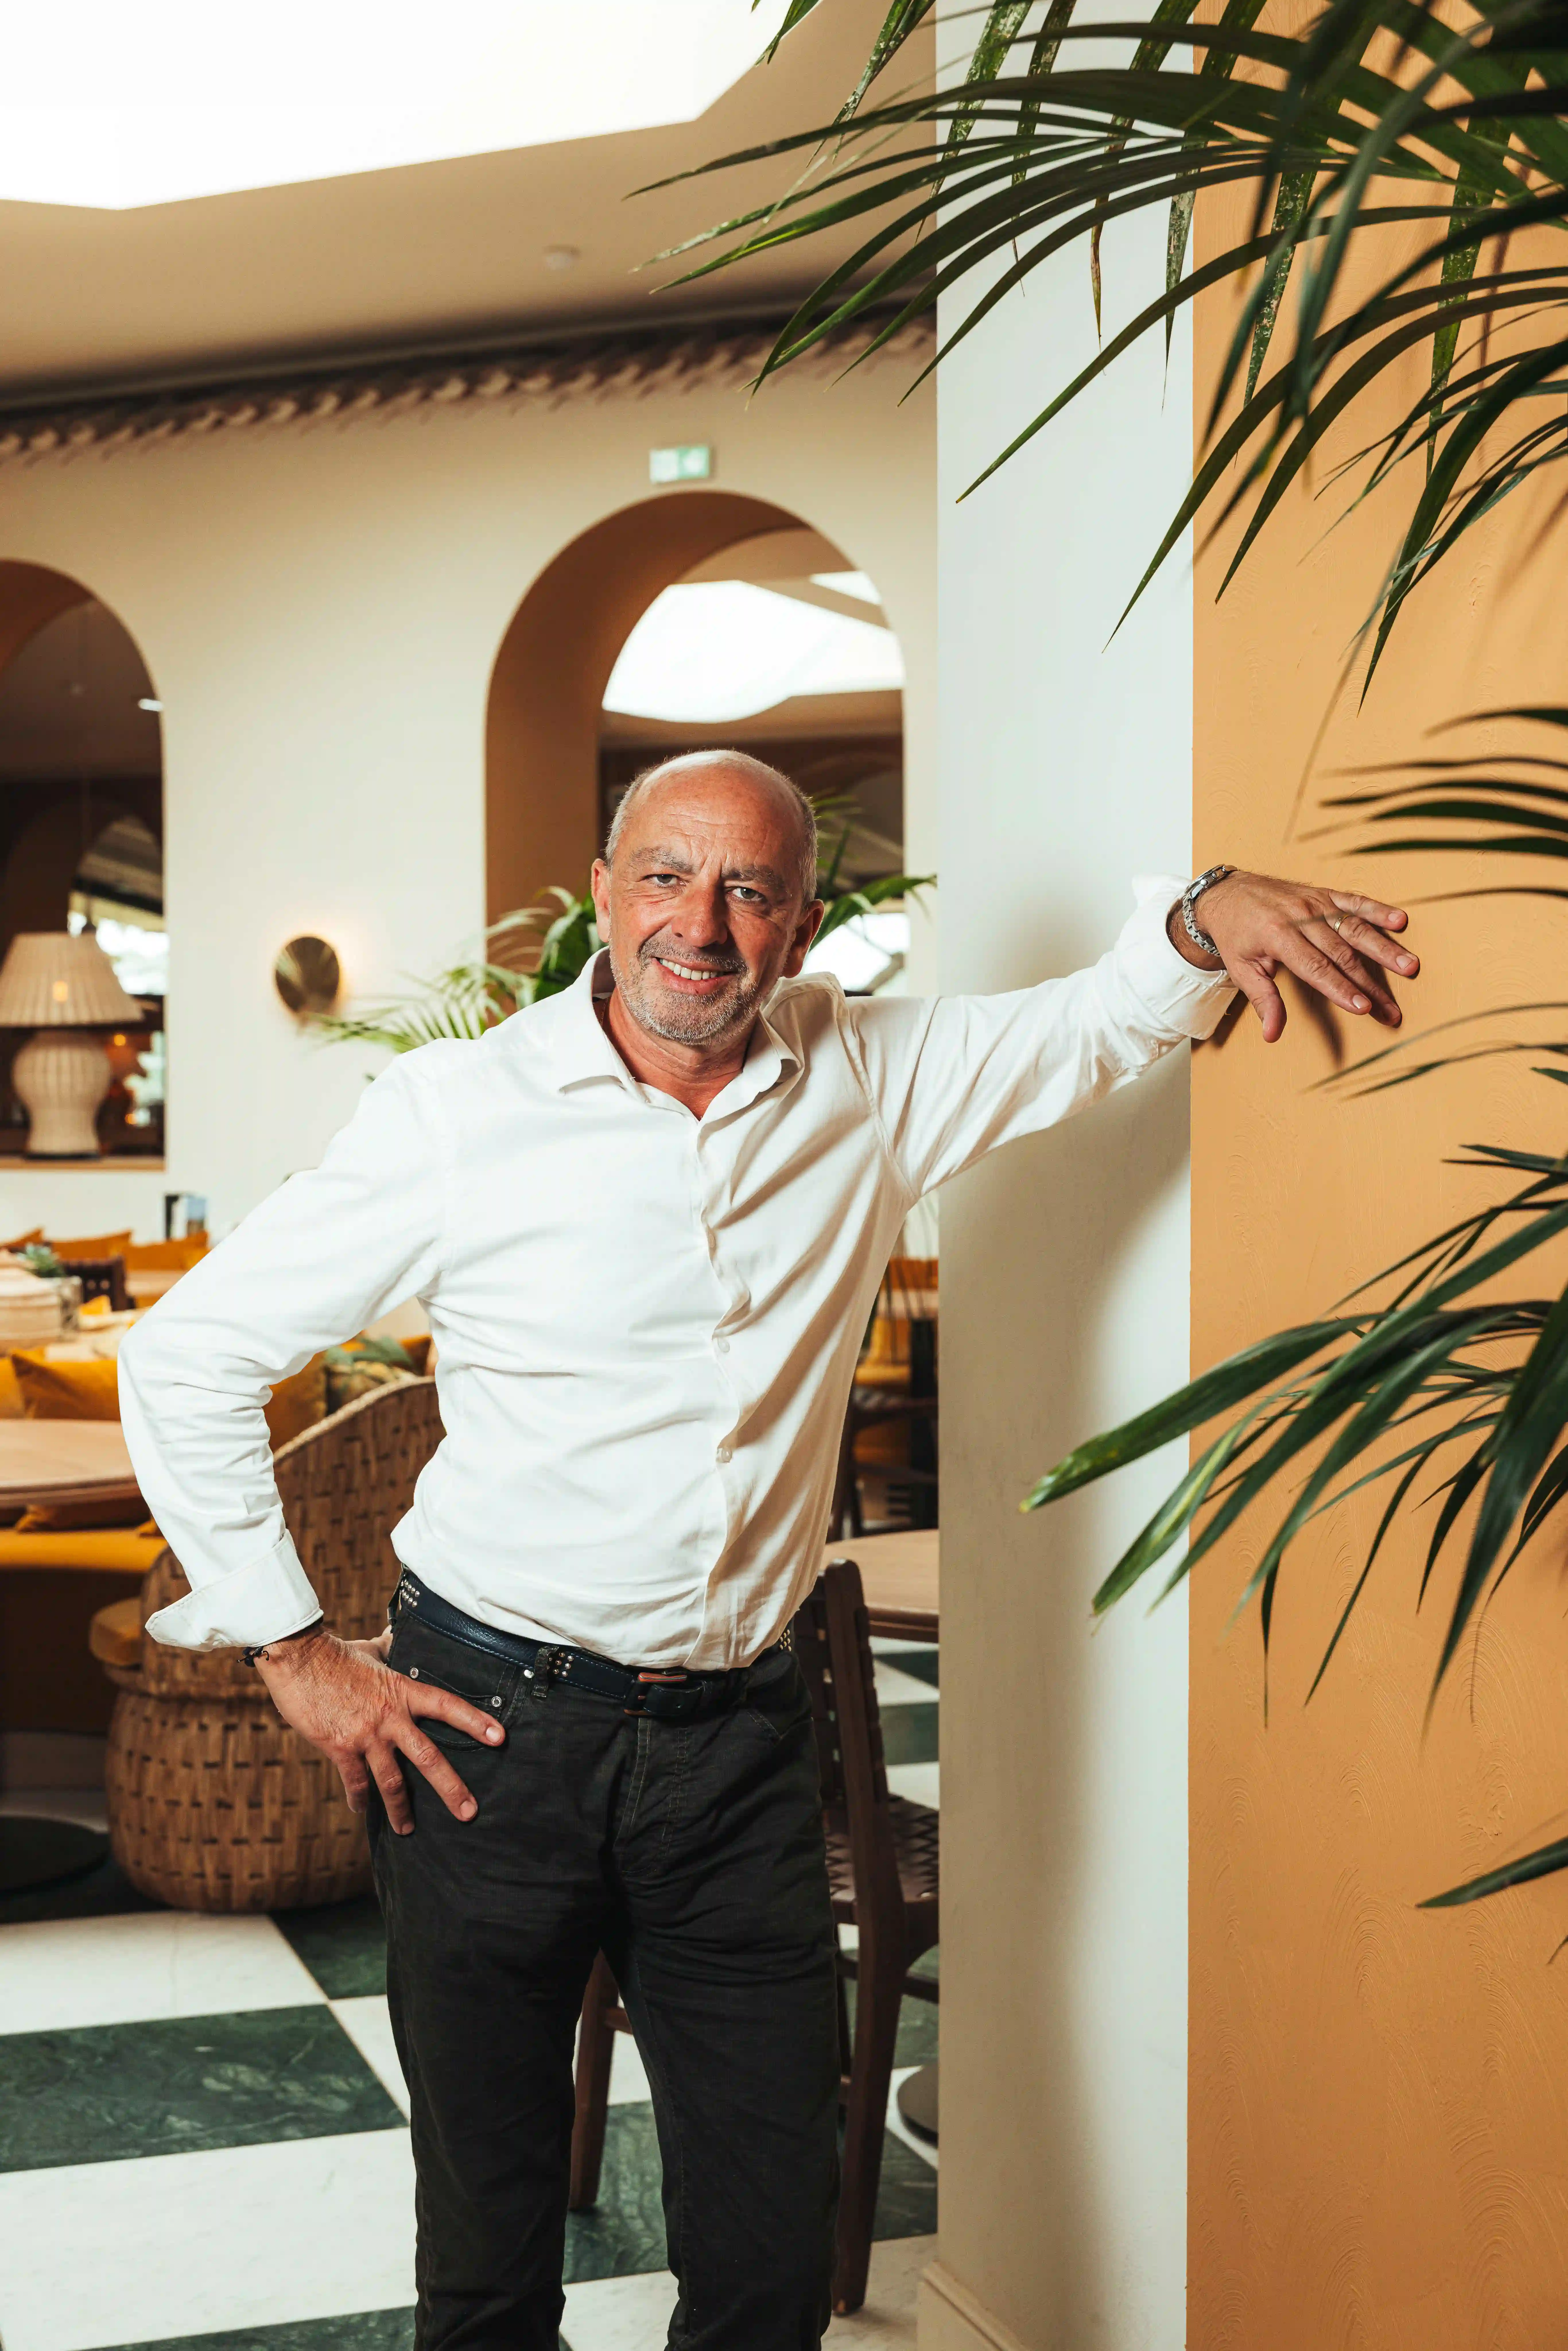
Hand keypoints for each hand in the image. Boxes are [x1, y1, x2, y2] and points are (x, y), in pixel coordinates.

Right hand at [254, 1623, 503, 1834]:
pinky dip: (359, 1798)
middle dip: (451, 1788)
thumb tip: (398, 1632)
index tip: (499, 1738)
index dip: (475, 1721)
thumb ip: (390, 1647)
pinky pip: (354, 1781)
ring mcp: (365, 1734)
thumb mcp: (371, 1650)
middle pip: (428, 1757)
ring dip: (401, 1808)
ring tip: (408, 1829)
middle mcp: (389, 1717)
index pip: (447, 1706)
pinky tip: (361, 1809)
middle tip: (469, 1812)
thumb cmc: (335, 1653)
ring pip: (391, 1780)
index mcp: (402, 1691)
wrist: (298, 1659)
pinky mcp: (339, 1747)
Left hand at [1168, 870, 1417, 1043]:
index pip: (1317, 969)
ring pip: (1356, 928)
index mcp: (1279, 937)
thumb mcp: (1241, 969)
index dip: (1341, 989)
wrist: (1228, 893)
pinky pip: (1355, 902)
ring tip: (1410, 966)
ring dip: (1385, 948)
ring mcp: (1315, 904)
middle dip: (1370, 984)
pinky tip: (1400, 921)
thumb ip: (1263, 1000)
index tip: (1364, 1008)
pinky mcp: (1324, 895)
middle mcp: (1301, 918)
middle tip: (1392, 1008)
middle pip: (1343, 954)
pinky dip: (1378, 910)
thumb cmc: (1236, 935)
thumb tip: (1272, 1035)